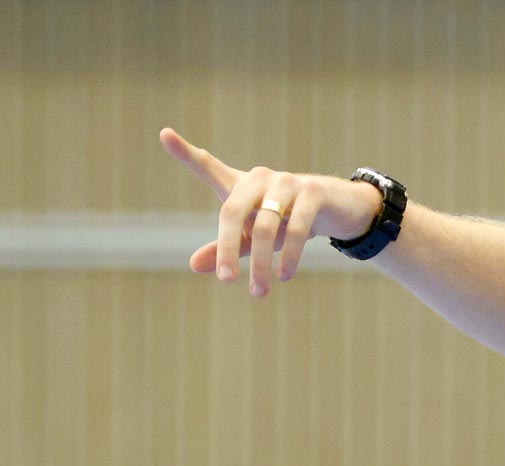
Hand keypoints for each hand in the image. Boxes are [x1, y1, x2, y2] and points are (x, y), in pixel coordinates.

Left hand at [159, 128, 382, 296]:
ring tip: (259, 292)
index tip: (164, 135)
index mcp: (242, 186)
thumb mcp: (254, 237)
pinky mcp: (314, 192)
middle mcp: (260, 178)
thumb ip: (227, 248)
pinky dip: (289, 255)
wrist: (340, 211)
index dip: (185, 152)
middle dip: (227, 249)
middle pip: (232, 211)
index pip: (208, 166)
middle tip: (226, 280)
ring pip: (265, 226)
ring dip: (261, 263)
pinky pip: (297, 227)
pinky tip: (284, 275)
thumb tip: (194, 265)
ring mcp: (287, 182)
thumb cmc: (288, 222)